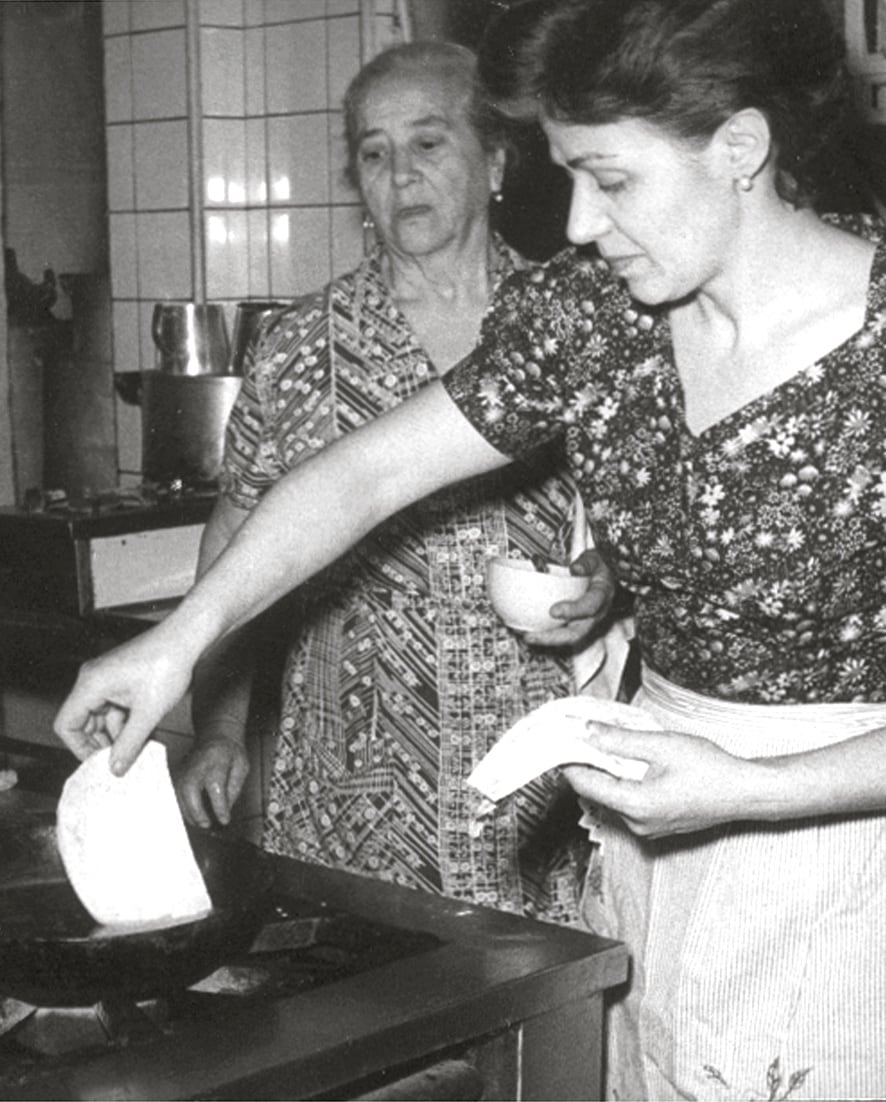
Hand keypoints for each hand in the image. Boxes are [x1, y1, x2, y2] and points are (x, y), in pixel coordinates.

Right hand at [53, 627, 195, 775]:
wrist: (187, 639)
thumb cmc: (167, 663)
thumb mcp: (148, 712)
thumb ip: (129, 744)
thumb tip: (115, 768)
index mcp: (91, 684)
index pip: (66, 724)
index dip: (79, 748)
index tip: (98, 763)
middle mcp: (94, 680)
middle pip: (84, 722)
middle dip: (103, 743)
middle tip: (121, 762)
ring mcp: (108, 679)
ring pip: (104, 717)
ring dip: (120, 735)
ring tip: (139, 751)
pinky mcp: (123, 680)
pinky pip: (117, 708)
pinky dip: (129, 723)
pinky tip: (146, 736)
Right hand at [175, 737, 248, 827]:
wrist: (216, 736)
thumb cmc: (230, 752)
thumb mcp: (241, 767)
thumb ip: (234, 788)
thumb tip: (225, 810)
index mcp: (216, 760)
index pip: (215, 787)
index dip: (219, 807)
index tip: (224, 820)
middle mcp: (196, 764)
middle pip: (190, 790)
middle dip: (197, 811)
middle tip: (206, 824)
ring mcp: (183, 769)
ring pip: (179, 794)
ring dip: (188, 812)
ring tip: (201, 823)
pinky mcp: (176, 775)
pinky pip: (175, 795)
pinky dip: (182, 807)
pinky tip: (192, 815)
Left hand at [525, 548, 617, 646]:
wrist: (607, 578)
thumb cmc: (598, 568)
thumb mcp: (595, 558)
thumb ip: (586, 562)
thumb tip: (575, 568)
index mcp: (602, 595)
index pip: (590, 607)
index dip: (573, 611)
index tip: (554, 611)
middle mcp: (596, 613)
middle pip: (577, 633)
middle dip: (552, 637)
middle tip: (531, 635)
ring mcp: (587, 622)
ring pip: (568, 637)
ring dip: (546, 640)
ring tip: (526, 636)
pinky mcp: (578, 624)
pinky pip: (563, 634)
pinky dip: (546, 636)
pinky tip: (530, 632)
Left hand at [561, 723, 761, 837]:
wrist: (747, 792)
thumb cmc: (710, 769)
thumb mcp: (661, 745)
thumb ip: (619, 740)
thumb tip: (587, 732)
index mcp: (634, 805)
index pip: (584, 783)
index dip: (570, 758)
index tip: (564, 737)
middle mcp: (637, 823)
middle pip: (597, 790)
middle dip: (591, 761)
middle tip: (589, 732)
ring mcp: (648, 828)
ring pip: (614, 795)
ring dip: (610, 770)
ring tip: (616, 743)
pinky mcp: (658, 825)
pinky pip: (630, 802)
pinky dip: (627, 781)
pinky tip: (637, 761)